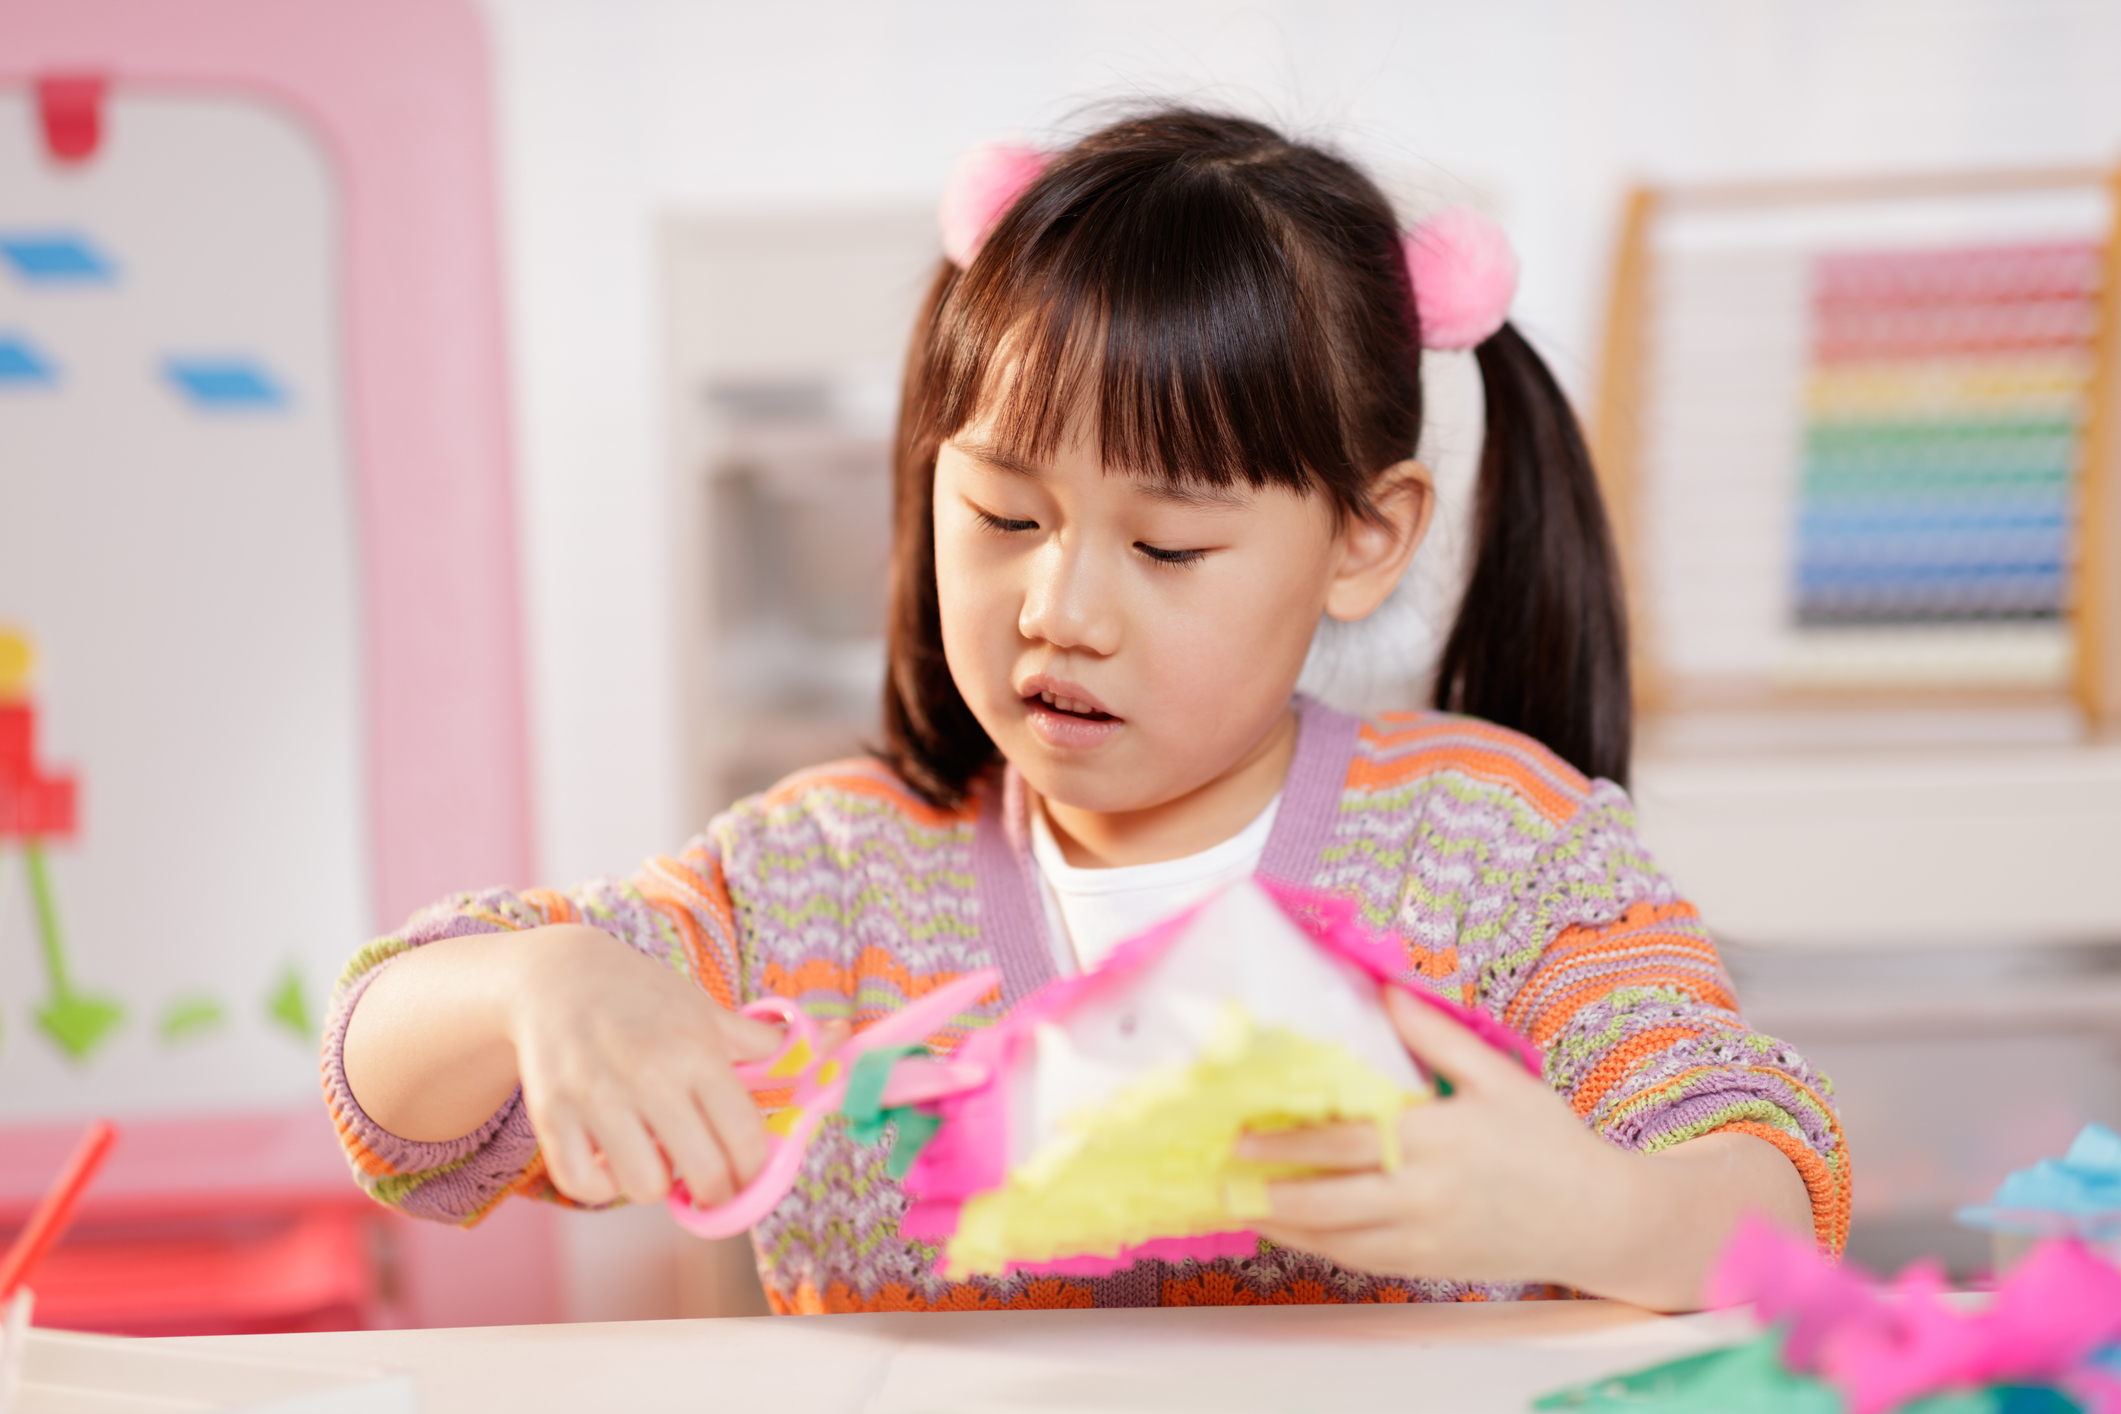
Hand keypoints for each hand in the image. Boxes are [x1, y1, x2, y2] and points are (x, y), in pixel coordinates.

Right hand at [509, 926, 825, 1207]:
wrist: (558, 976)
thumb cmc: (644, 997)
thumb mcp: (707, 1011)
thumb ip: (765, 1042)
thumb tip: (838, 1037)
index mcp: (697, 1053)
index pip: (746, 1137)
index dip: (755, 1172)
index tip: (748, 1175)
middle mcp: (650, 1076)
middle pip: (704, 1172)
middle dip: (716, 1191)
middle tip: (710, 1182)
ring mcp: (597, 1097)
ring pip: (643, 1186)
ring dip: (655, 1184)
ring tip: (655, 1157)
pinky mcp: (551, 1113)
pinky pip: (584, 1183)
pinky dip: (601, 1184)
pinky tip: (610, 1157)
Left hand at [1237, 987, 1812, 1309]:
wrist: (1597, 1219)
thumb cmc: (1548, 1143)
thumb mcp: (1500, 1078)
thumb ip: (1438, 1038)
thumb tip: (1386, 988)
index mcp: (1439, 1140)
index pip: (1348, 1140)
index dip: (1290, 1138)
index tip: (1244, 1126)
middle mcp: (1425, 1194)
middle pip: (1330, 1194)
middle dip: (1270, 1184)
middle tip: (1222, 1167)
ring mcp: (1424, 1238)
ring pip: (1336, 1236)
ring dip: (1282, 1221)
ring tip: (1235, 1199)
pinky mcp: (1426, 1267)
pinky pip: (1358, 1260)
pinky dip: (1315, 1247)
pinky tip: (1286, 1229)